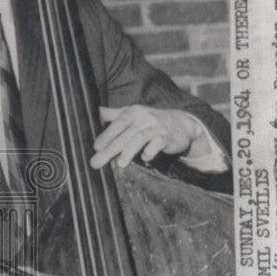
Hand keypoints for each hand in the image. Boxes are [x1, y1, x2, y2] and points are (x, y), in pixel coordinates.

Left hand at [89, 105, 206, 169]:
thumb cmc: (150, 121)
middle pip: (124, 135)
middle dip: (109, 149)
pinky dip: (150, 152)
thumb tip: (95, 111)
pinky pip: (157, 144)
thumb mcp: (133, 114)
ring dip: (128, 152)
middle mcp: (144, 117)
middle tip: (96, 162)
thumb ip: (114, 114)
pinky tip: (145, 158)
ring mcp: (156, 127)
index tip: (95, 147)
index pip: (117, 123)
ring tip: (120, 165)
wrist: (181, 123)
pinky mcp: (168, 137)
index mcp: (133, 112)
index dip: (106, 135)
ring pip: (139, 139)